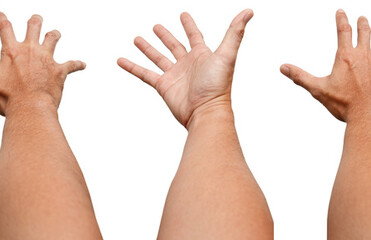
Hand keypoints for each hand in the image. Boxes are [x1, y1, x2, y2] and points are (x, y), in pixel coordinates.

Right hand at [0, 12, 85, 115]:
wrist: (30, 109)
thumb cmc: (6, 99)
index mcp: (11, 51)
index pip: (5, 27)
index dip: (1, 19)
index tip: (0, 14)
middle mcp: (30, 50)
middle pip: (34, 26)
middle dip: (35, 21)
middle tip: (36, 19)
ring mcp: (47, 59)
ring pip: (53, 38)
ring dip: (54, 35)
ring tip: (55, 34)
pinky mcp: (60, 71)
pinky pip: (72, 64)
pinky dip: (77, 64)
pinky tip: (82, 64)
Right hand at [117, 9, 253, 127]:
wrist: (206, 112)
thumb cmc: (218, 86)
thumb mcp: (226, 54)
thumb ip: (235, 32)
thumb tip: (248, 11)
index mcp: (202, 55)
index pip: (194, 36)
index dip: (189, 25)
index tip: (183, 15)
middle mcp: (188, 64)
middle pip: (174, 45)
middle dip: (165, 36)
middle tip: (156, 26)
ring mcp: (175, 75)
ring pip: (158, 58)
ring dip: (148, 49)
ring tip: (137, 39)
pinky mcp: (164, 86)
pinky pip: (145, 74)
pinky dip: (133, 67)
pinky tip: (121, 60)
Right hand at [280, 10, 370, 122]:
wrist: (369, 115)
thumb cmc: (344, 104)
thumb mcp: (318, 90)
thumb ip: (300, 77)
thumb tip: (283, 67)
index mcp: (346, 56)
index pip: (343, 30)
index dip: (341, 18)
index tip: (341, 11)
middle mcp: (364, 55)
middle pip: (365, 32)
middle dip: (363, 23)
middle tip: (363, 19)